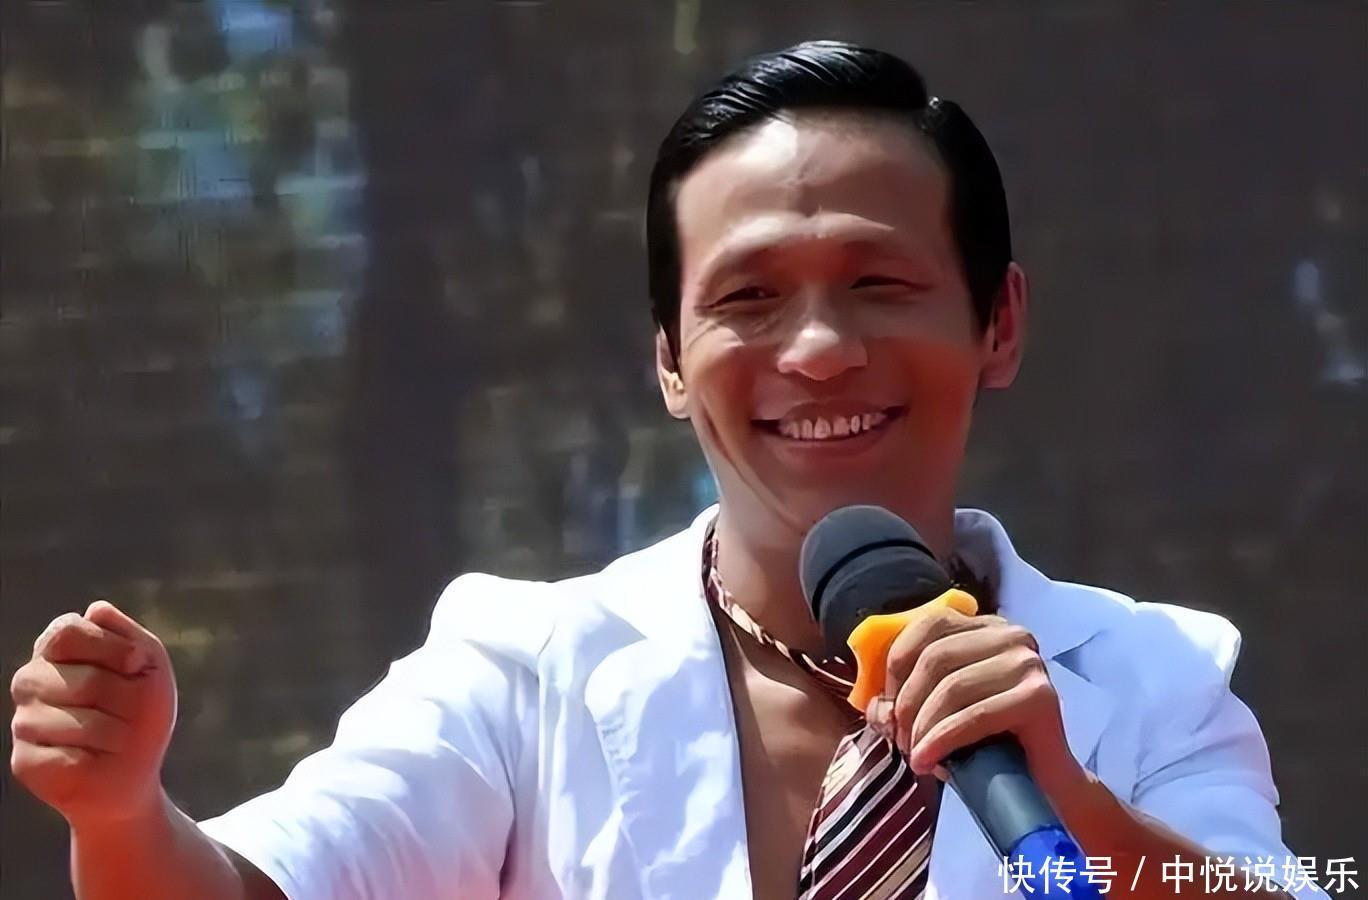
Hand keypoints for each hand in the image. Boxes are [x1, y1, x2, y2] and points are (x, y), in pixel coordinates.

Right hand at [10, 600, 177, 828]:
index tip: (137, 666)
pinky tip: (94, 760)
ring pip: (80, 720)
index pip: (68, 631)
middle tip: (131, 713)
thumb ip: (128, 635)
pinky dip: (97, 759)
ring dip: (117, 732)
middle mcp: (32, 680)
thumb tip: (96, 610)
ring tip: (116, 739)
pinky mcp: (23, 761)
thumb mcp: (149, 667)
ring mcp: (22, 721)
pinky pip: (69, 755)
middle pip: (85, 679)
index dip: (112, 649)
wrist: (133, 774)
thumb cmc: (139, 715)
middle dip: (126, 699)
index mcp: (58, 650)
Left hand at [865, 607, 1077, 787]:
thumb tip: (876, 708)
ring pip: (952, 687)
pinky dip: (941, 741)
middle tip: (900, 741)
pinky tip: (927, 762)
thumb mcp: (935, 715)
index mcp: (984, 627)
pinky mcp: (1040, 697)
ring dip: (922, 727)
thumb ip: (900, 703)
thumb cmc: (985, 745)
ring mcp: (1028, 663)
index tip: (888, 708)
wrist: (1043, 787)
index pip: (927, 625)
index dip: (896, 666)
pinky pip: (974, 715)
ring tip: (914, 756)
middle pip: (935, 657)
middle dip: (906, 704)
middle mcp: (1010, 635)